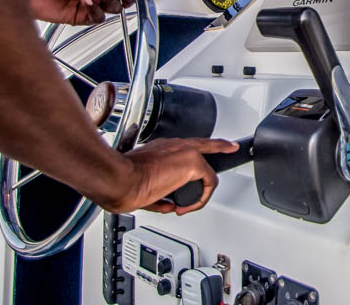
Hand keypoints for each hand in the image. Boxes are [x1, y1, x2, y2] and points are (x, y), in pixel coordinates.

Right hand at [103, 138, 238, 215]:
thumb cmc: (121, 180)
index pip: (189, 144)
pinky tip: (187, 207)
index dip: (208, 143)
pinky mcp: (192, 163)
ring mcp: (185, 152)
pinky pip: (208, 183)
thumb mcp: (141, 185)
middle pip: (206, 145)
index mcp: (161, 148)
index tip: (222, 142)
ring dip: (199, 191)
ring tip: (187, 205)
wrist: (118, 179)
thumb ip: (158, 193)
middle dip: (220, 148)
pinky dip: (200, 199)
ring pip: (206, 171)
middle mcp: (175, 146)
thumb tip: (166, 204)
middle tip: (230, 148)